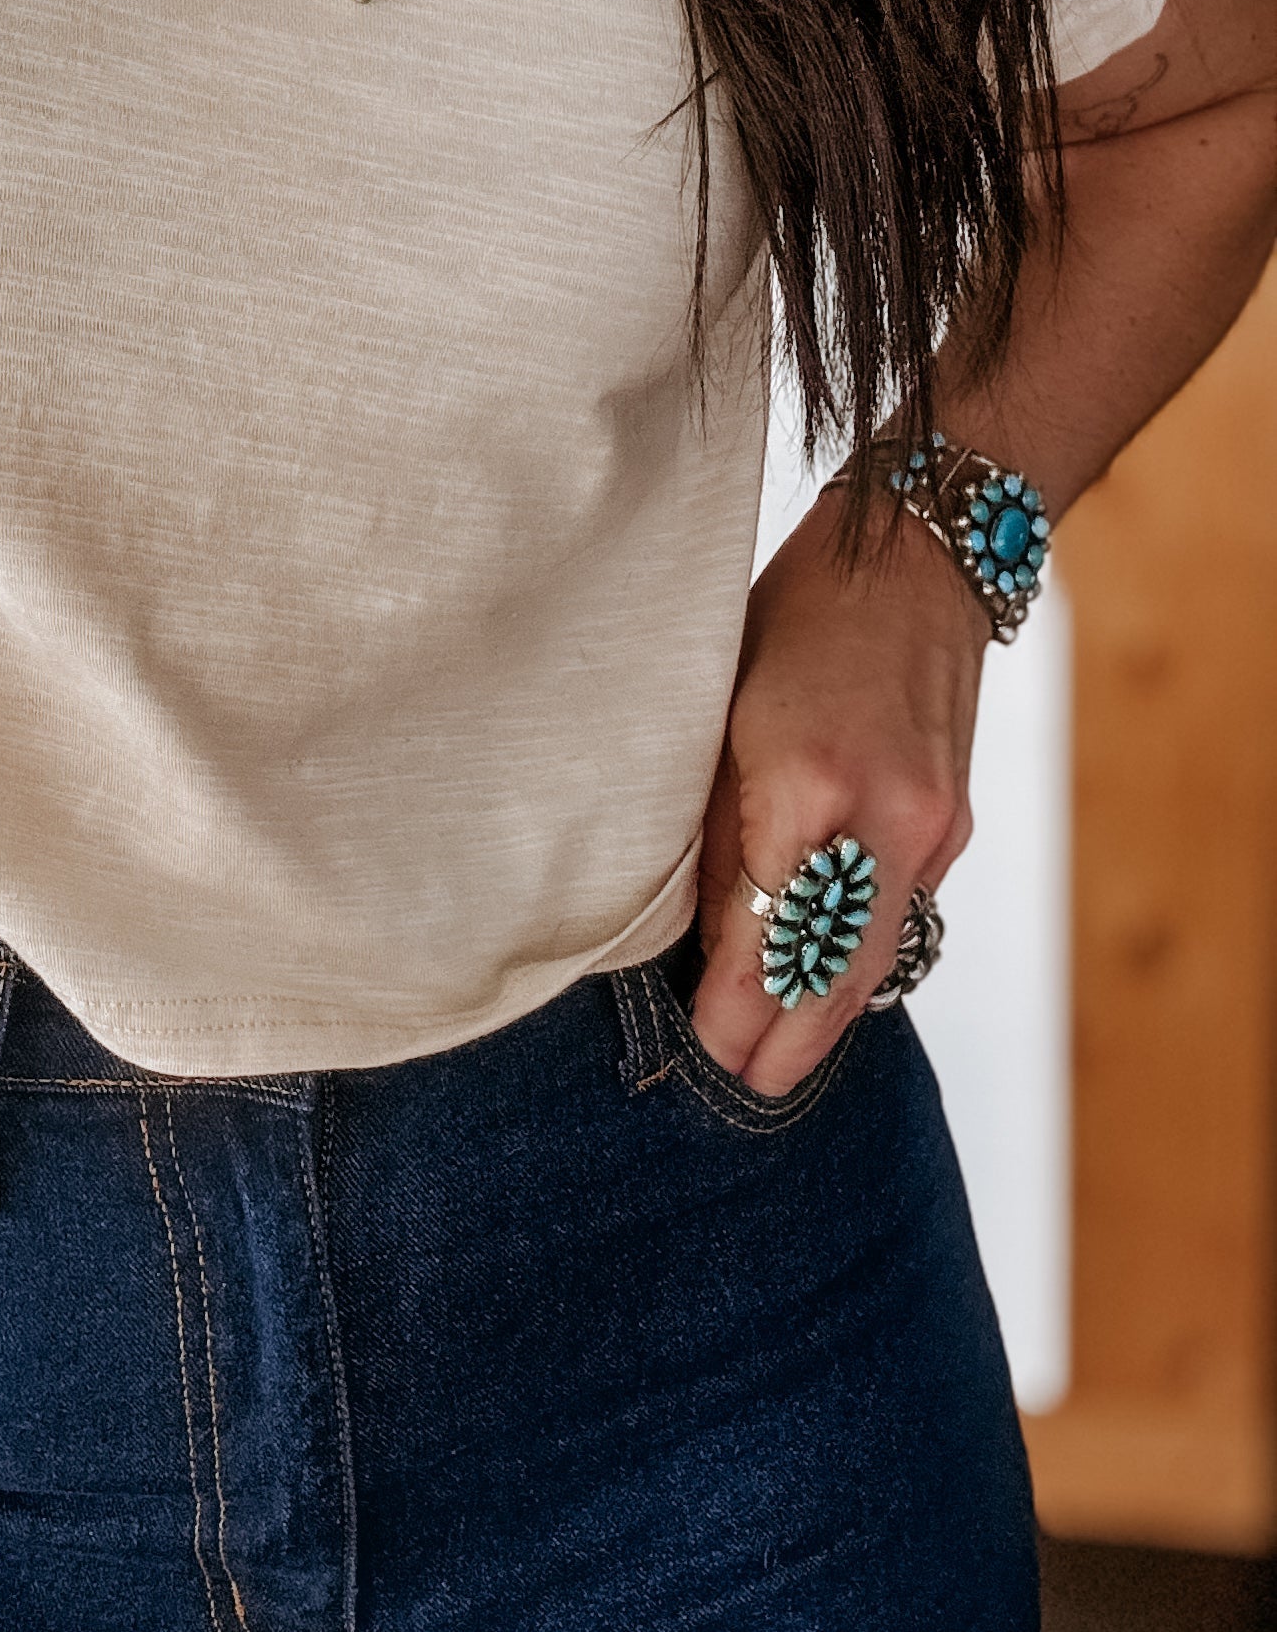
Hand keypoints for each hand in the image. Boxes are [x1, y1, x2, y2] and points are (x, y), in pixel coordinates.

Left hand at [688, 494, 989, 1095]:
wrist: (920, 558)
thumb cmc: (799, 612)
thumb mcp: (722, 698)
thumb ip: (716, 815)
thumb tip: (694, 915)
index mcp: (810, 778)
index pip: (767, 925)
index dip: (735, 999)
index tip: (705, 1048)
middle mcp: (887, 815)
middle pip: (835, 964)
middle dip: (787, 1036)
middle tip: (740, 1086)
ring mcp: (932, 824)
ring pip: (878, 952)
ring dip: (827, 1014)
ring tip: (776, 1064)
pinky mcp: (950, 821)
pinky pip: (901, 911)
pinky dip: (861, 958)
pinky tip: (826, 990)